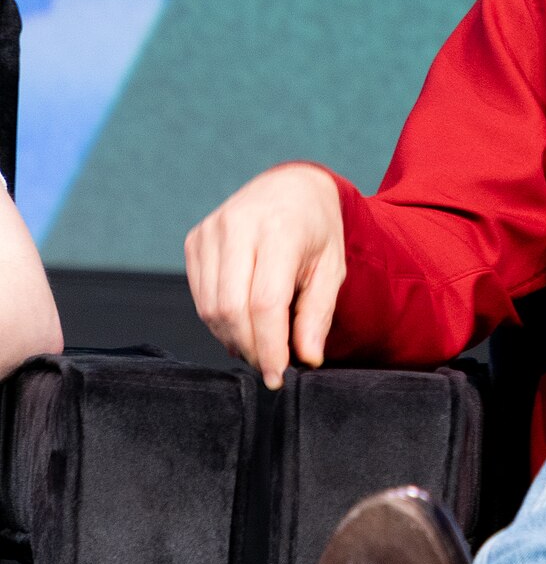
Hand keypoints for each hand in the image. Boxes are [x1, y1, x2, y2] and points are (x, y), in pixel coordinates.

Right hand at [185, 163, 345, 387]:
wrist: (292, 187)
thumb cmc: (317, 231)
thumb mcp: (332, 269)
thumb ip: (318, 314)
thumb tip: (306, 359)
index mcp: (279, 229)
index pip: (265, 302)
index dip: (269, 346)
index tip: (277, 376)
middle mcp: (238, 225)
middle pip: (232, 309)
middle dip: (250, 347)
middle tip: (270, 366)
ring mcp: (210, 231)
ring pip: (211, 307)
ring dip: (234, 338)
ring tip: (261, 345)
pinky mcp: (195, 240)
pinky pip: (201, 297)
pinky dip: (220, 321)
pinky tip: (243, 324)